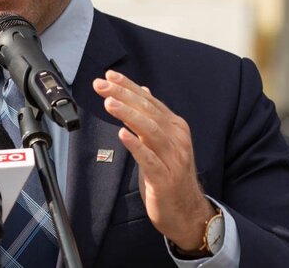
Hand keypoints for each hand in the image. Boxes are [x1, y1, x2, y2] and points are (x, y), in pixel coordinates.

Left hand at [93, 70, 213, 250]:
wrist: (187, 212)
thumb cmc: (170, 174)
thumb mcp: (161, 141)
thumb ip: (152, 116)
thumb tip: (142, 90)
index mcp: (175, 127)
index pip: (149, 100)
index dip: (129, 86)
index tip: (109, 75)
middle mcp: (176, 138)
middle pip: (148, 110)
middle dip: (123, 95)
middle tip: (100, 84)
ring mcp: (173, 158)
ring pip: (150, 130)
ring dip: (128, 114)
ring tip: (109, 103)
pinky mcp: (165, 179)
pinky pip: (149, 159)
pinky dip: (136, 145)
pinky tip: (122, 134)